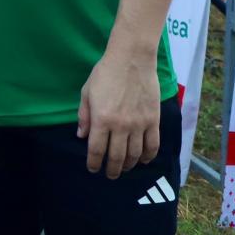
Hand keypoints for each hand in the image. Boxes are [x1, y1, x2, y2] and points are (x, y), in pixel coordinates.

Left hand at [78, 49, 161, 177]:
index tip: (93, 169)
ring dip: (129, 165)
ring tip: (124, 169)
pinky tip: (144, 160)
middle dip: (112, 169)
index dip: (94, 163)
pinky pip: (152, 145)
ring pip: (135, 154)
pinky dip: (148, 156)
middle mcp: (121, 126)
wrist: (132, 59)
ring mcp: (139, 124)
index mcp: (102, 119)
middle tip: (110, 175)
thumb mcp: (86, 92)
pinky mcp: (153, 120)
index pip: (97, 150)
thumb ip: (84, 116)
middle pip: (117, 157)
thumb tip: (81, 136)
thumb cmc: (105, 73)